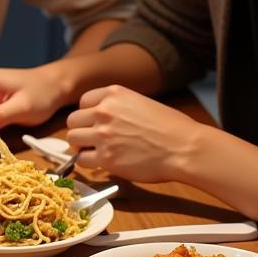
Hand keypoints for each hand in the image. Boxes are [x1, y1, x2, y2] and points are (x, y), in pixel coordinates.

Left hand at [65, 85, 203, 182]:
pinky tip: (100, 163)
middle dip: (81, 130)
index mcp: (113, 94)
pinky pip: (82, 160)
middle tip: (92, 140)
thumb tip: (102, 119)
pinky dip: (87, 162)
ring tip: (95, 152)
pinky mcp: (106, 158)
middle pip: (73, 121)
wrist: (184, 148)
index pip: (83, 101)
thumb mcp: (141, 102)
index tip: (94, 123)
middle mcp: (104, 111)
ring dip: (81, 147)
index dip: (87, 114)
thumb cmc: (171, 127)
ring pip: (73, 139)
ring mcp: (103, 134)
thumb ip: (117, 107)